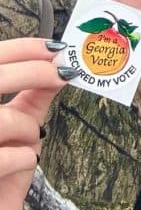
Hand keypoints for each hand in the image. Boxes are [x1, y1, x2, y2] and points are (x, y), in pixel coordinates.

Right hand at [0, 38, 71, 209]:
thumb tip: (61, 63)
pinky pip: (3, 157)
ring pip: (3, 120)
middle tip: (61, 75)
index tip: (53, 49)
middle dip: (36, 72)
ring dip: (28, 127)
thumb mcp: (20, 123)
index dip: (23, 48)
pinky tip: (26, 160)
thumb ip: (34, 94)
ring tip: (32, 138)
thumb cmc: (4, 165)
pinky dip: (24, 157)